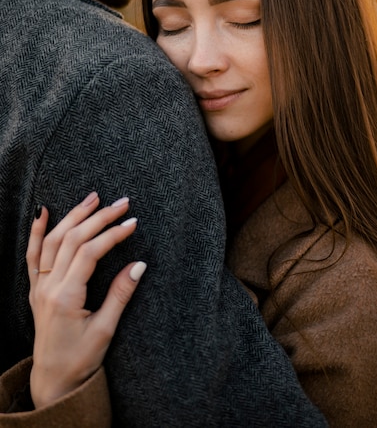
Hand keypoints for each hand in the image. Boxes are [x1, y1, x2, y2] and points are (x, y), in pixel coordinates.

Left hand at [26, 192, 145, 407]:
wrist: (53, 381)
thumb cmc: (80, 359)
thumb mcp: (105, 329)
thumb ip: (120, 294)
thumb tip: (140, 265)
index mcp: (66, 297)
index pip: (91, 253)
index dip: (113, 235)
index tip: (132, 223)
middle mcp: (49, 287)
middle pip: (73, 240)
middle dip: (99, 218)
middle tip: (122, 203)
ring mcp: (39, 286)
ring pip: (53, 240)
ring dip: (73, 216)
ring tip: (93, 198)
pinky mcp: (36, 288)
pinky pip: (33, 254)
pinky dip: (37, 231)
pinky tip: (43, 212)